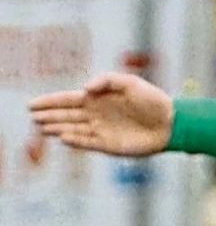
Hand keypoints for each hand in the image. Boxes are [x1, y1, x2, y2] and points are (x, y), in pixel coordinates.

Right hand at [28, 71, 173, 155]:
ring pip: (73, 129)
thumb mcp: (131, 83)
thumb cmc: (153, 100)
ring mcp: (101, 130)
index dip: (50, 101)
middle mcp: (96, 115)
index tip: (33, 104)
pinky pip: (87, 142)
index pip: (68, 99)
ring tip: (42, 127)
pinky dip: (75, 140)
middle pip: (66, 115)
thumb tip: (85, 88)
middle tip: (33, 117)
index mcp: (98, 98)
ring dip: (58, 128)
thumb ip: (107, 80)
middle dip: (49, 116)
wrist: (171, 122)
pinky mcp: (109, 145)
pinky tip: (63, 137)